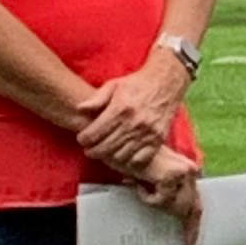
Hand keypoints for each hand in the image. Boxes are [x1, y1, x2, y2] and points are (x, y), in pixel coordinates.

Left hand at [73, 49, 190, 175]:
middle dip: (93, 151)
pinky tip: (123, 154)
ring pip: (121, 156)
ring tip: (105, 152)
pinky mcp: (158, 139)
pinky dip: (129, 161)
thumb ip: (96, 98)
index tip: (82, 139)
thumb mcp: (113, 85)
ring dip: (110, 157)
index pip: (95, 133)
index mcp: (120, 109)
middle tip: (89, 150)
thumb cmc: (136, 83)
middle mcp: (133, 123)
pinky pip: (140, 159)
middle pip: (106, 148)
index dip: (84, 139)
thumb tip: (79, 109)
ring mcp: (147, 133)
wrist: (166, 83)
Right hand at [130, 143, 202, 244]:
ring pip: (176, 207)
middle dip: (185, 225)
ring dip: (157, 205)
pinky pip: (161, 201)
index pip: (197, 203)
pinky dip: (147, 198)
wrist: (120, 145)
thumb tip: (175, 216)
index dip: (194, 225)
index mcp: (190, 172)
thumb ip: (168, 193)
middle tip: (184, 242)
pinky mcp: (170, 176)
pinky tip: (138, 186)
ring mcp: (183, 173)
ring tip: (142, 192)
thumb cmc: (134, 162)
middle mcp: (191, 171)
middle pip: (191, 208)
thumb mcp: (155, 180)